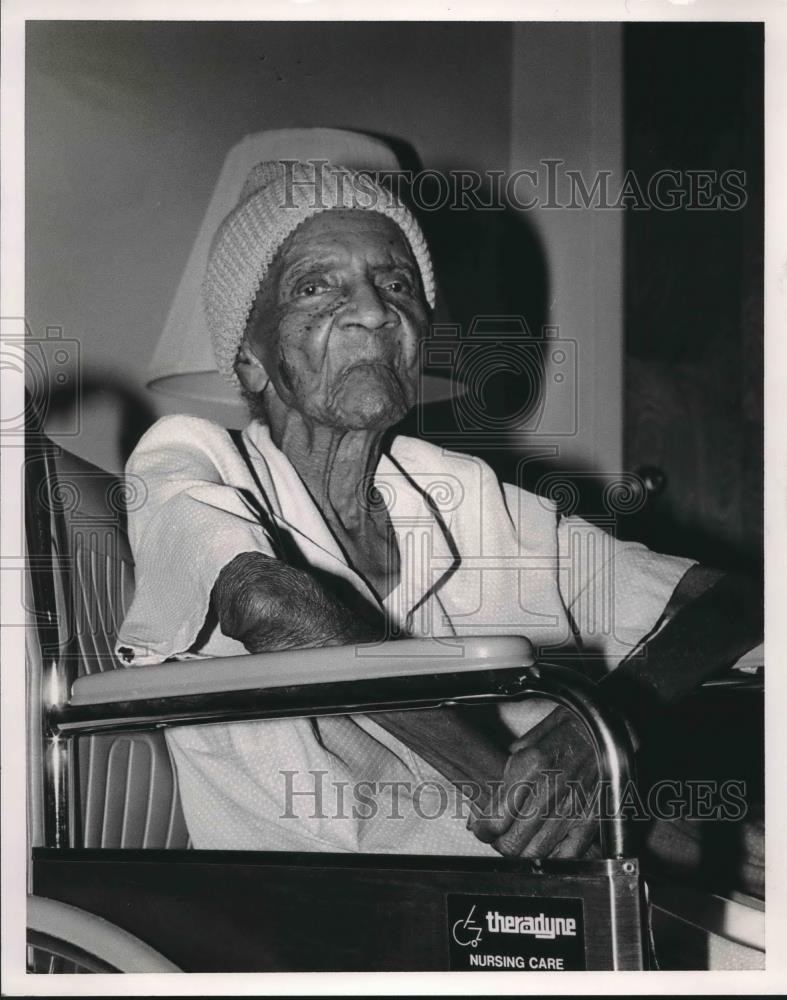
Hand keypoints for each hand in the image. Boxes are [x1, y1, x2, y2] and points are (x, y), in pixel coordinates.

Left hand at [467, 706, 599, 858]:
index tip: (481, 827)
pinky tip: (546, 847)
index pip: (495, 818)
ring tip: (519, 841)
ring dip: (522, 852)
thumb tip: (489, 793)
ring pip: (537, 853)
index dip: (482, 829)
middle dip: (499, 843)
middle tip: (498, 836)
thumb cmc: (568, 728)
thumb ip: (508, 768)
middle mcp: (550, 790)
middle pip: (513, 842)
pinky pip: (569, 854)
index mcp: (531, 766)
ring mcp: (573, 808)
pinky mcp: (592, 818)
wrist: (606, 727)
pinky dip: (553, 857)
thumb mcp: (529, 739)